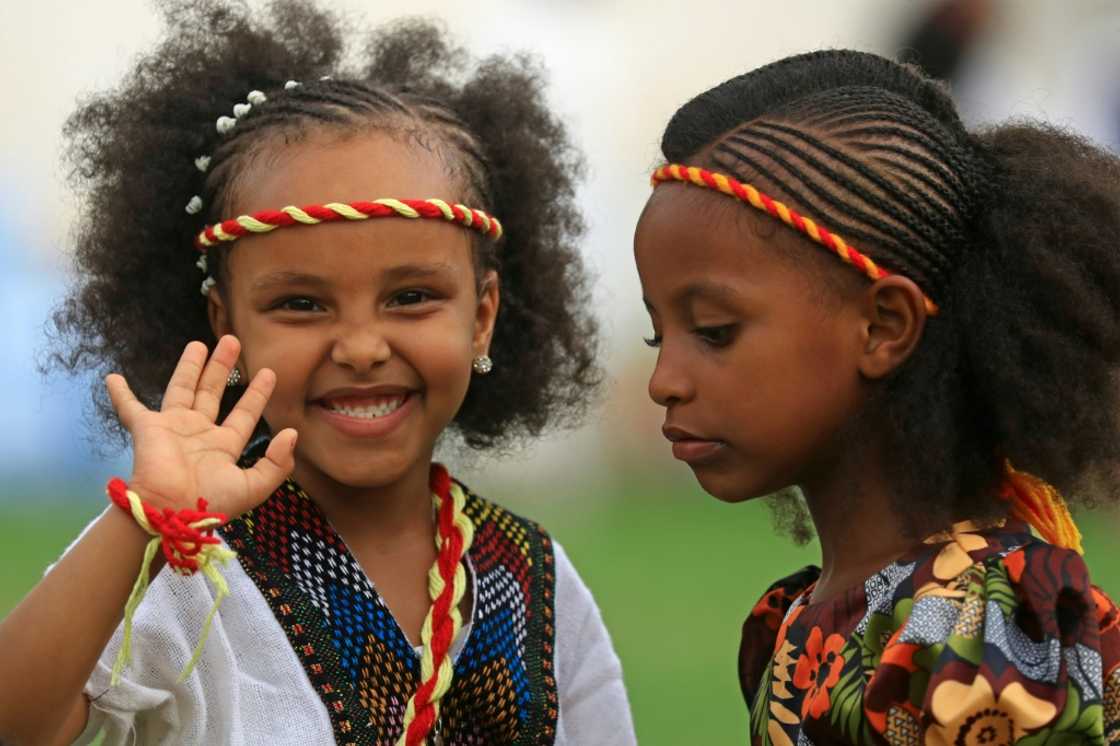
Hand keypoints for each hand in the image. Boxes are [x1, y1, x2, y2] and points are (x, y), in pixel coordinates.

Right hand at [105, 335, 296, 518]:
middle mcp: (199, 433)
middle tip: (232, 340)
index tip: (269, 372)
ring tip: (199, 343)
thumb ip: (277, 463)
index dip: (257, 394)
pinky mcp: (147, 428)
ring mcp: (172, 428)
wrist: (170, 511)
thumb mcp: (255, 487)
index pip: (244, 414)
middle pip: (213, 392)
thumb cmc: (212, 502)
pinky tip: (112, 377)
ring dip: (189, 366)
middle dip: (222, 367)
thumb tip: (291, 433)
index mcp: (223, 447)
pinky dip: (120, 394)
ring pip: (182, 389)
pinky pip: (129, 408)